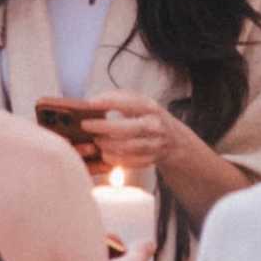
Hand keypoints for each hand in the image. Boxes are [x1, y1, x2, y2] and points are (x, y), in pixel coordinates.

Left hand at [74, 92, 195, 176]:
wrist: (175, 141)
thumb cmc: (149, 118)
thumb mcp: (140, 103)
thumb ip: (119, 98)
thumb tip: (93, 101)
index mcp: (151, 108)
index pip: (129, 103)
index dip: (109, 102)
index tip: (90, 103)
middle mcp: (155, 126)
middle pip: (126, 129)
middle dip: (102, 127)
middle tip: (86, 125)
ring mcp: (154, 145)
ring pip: (125, 147)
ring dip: (106, 144)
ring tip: (96, 140)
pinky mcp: (150, 160)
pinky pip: (127, 162)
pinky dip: (113, 158)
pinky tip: (105, 153)